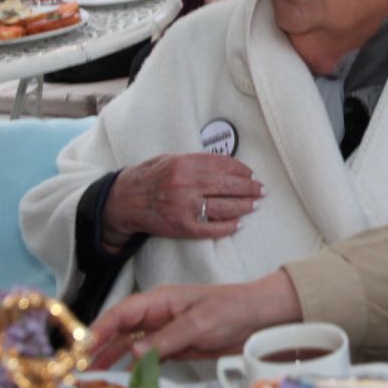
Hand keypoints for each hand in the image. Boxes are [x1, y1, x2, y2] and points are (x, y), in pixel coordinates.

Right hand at [88, 273, 303, 368]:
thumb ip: (167, 339)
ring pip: (129, 346)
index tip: (83, 347)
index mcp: (159, 300)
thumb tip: (133, 352)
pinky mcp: (173, 348)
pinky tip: (121, 382)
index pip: (122, 313)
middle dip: (98, 348)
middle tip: (78, 369)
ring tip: (92, 379)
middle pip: (120, 331)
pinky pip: (146, 358)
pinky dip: (133, 369)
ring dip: (111, 360)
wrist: (259, 318)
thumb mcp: (199, 323)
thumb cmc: (232, 309)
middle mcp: (156, 315)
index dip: (100, 329)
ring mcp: (164, 332)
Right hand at [102, 152, 264, 248]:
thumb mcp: (171, 159)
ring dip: (244, 206)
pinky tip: (238, 224)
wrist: (125, 200)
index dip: (241, 170)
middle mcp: (186, 184)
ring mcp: (185, 207)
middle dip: (249, 188)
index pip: (222, 166)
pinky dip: (228, 227)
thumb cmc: (150, 176)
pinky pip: (211, 228)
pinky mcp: (182, 227)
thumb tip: (228, 164)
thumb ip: (197, 161)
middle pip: (228, 186)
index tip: (252, 174)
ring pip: (224, 207)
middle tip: (262, 190)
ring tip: (254, 205)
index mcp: (184, 164)